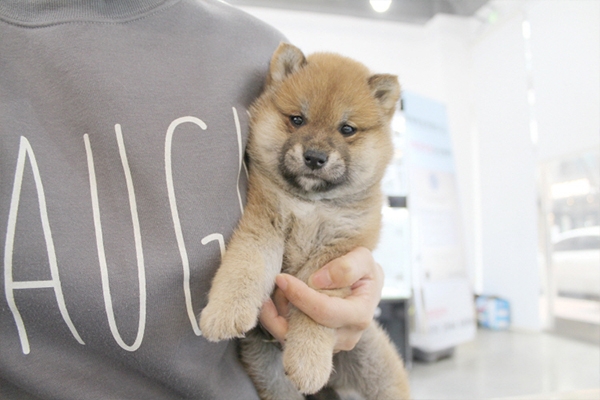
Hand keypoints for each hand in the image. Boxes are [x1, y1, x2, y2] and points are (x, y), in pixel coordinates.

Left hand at [258, 247, 383, 351]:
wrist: (363, 286)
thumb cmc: (362, 270)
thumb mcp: (363, 258)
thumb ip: (347, 266)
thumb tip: (317, 281)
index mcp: (359, 316)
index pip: (324, 311)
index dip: (301, 295)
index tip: (282, 278)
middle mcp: (345, 337)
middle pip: (305, 332)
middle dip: (285, 307)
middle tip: (276, 283)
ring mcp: (329, 344)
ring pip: (292, 339)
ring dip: (276, 316)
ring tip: (275, 291)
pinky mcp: (315, 344)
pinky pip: (289, 339)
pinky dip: (276, 321)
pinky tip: (271, 302)